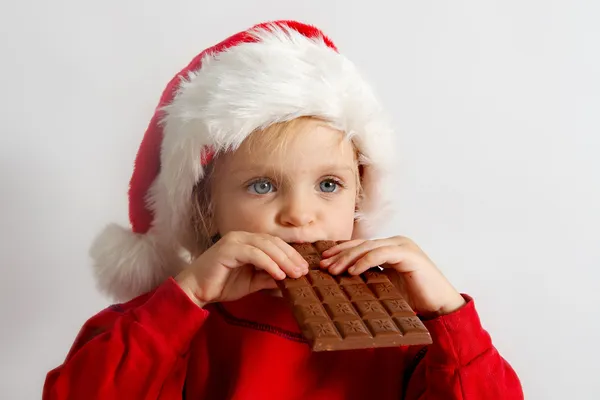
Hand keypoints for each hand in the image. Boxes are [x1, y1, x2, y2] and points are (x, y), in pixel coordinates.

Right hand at [174, 232, 308, 306]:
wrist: (195, 290)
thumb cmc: (221, 285)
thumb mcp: (252, 282)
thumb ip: (269, 278)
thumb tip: (291, 279)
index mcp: (247, 241)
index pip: (275, 243)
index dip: (291, 254)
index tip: (304, 268)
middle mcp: (241, 236)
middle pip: (273, 242)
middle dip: (291, 257)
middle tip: (303, 271)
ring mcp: (234, 241)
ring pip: (266, 246)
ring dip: (283, 260)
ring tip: (295, 274)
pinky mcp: (228, 249)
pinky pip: (254, 254)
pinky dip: (269, 264)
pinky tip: (279, 275)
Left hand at [319, 236, 465, 317]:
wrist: (440, 306)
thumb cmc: (413, 297)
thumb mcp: (385, 285)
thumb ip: (369, 277)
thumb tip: (342, 279)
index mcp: (390, 248)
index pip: (360, 245)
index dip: (341, 251)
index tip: (323, 260)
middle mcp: (395, 243)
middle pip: (361, 244)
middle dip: (340, 254)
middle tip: (323, 265)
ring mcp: (403, 246)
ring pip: (368, 247)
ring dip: (348, 258)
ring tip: (334, 270)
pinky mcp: (409, 254)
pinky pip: (381, 254)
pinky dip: (365, 261)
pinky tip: (353, 272)